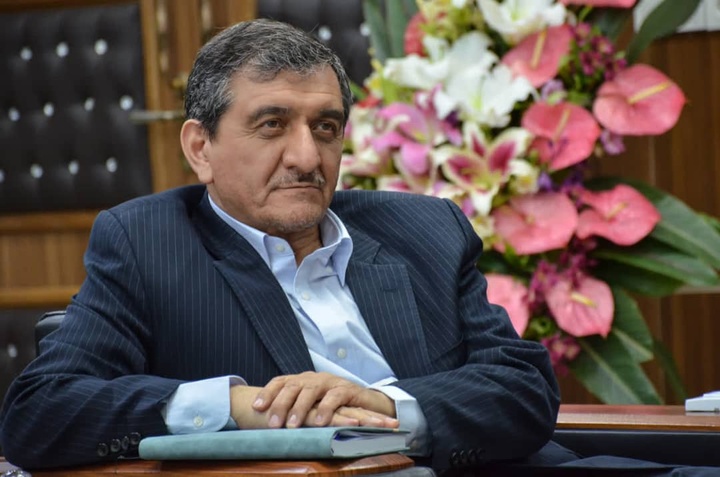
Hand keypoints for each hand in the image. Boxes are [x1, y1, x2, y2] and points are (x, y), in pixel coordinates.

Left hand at [230, 384, 394, 429]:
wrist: (367, 403)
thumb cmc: (334, 408)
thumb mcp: (311, 408)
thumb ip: (293, 411)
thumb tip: (267, 424)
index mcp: (302, 381)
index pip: (280, 382)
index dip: (267, 393)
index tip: (256, 408)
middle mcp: (314, 378)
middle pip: (293, 386)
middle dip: (281, 404)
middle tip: (273, 424)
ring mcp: (331, 382)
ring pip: (311, 390)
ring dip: (300, 408)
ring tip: (293, 425)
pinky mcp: (348, 389)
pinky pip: (335, 397)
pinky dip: (326, 409)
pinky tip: (319, 421)